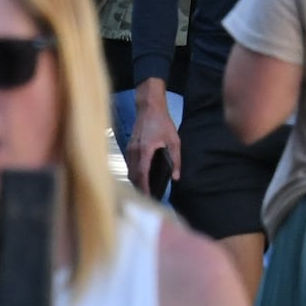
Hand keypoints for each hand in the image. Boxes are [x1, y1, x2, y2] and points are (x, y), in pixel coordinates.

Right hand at [130, 81, 182, 198]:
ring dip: (136, 181)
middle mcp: (134, 150)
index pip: (142, 173)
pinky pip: (129, 164)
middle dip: (139, 187)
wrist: (149, 107)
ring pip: (130, 170)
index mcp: (145, 149)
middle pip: (133, 175)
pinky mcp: (129, 146)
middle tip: (149, 198)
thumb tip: (176, 178)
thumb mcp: (174, 140)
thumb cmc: (163, 122)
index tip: (149, 197)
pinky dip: (134, 173)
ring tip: (146, 190)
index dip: (144, 187)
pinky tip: (142, 177)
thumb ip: (176, 160)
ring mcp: (130, 148)